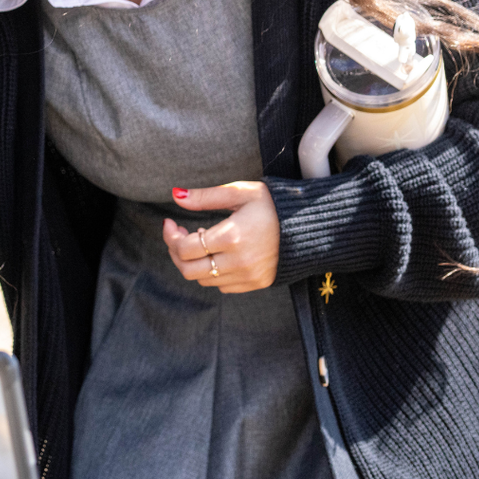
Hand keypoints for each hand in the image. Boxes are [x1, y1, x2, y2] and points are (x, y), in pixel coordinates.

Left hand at [163, 182, 279, 292]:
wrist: (308, 225)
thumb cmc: (271, 204)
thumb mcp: (239, 192)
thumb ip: (205, 196)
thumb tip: (176, 195)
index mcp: (232, 237)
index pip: (186, 248)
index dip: (171, 236)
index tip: (170, 223)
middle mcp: (239, 262)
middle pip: (189, 270)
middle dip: (176, 253)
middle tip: (178, 235)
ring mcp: (248, 276)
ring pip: (204, 279)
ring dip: (194, 262)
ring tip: (201, 240)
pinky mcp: (256, 284)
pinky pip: (222, 286)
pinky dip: (212, 272)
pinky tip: (217, 253)